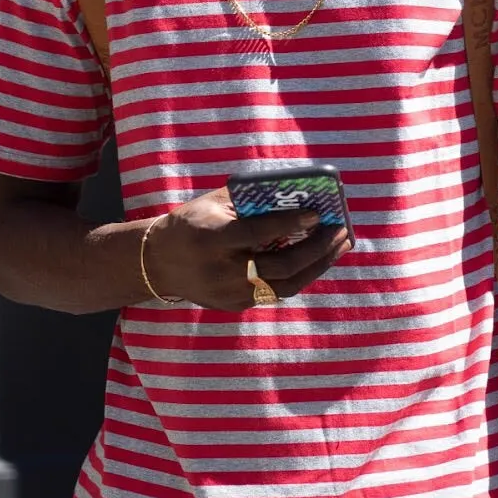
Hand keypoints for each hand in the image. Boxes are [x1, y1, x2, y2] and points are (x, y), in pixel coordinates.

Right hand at [141, 187, 350, 309]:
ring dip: (316, 267)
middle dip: (316, 250)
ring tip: (338, 247)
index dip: (290, 224)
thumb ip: (247, 202)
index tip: (317, 214)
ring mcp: (230, 294)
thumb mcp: (210, 205)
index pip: (258, 234)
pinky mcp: (236, 306)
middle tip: (340, 232)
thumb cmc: (188, 224)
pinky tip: (315, 260)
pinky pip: (275, 292)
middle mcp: (222, 272)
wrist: (156, 264)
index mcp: (212, 240)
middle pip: (280, 267)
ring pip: (284, 286)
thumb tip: (292, 192)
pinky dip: (298, 275)